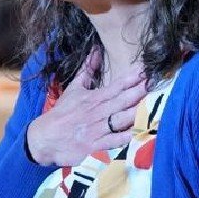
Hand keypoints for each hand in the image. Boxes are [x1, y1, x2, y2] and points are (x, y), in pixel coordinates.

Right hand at [24, 49, 146, 167]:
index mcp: (94, 98)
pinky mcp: (94, 146)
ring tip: (154, 107)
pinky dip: (125, 138)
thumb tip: (96, 51)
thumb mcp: (74, 89)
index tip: (147, 70)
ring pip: (120, 120)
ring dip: (136, 113)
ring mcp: (96, 129)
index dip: (132, 78)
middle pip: (122, 101)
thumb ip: (87, 70)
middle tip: (155, 83)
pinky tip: (138, 134)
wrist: (44, 138)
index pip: (117, 86)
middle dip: (139, 92)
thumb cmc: (62, 113)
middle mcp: (98, 112)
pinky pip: (113, 142)